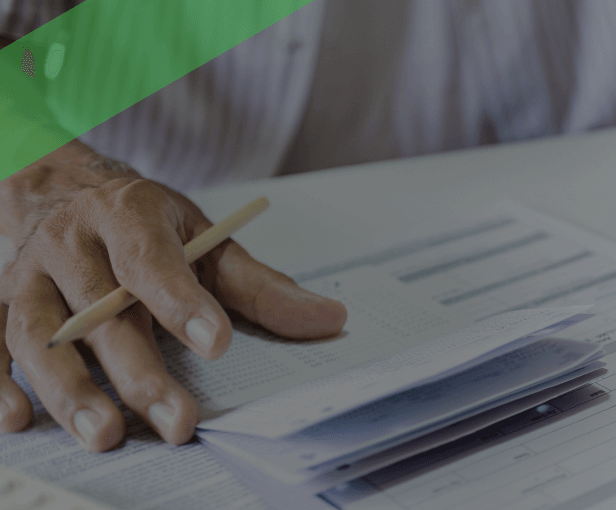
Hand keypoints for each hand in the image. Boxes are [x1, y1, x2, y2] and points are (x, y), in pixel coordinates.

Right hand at [0, 142, 346, 450]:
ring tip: (105, 433)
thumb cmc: (144, 224)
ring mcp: (27, 275)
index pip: (153, 261)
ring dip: (69, 389)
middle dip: (139, 372)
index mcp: (127, 216)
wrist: (64, 189)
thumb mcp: (207, 240)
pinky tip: (18, 419)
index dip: (183, 303)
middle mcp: (71, 244)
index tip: (218, 343)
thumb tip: (329, 319)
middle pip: (101, 313)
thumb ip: (262, 287)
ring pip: (40, 335)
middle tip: (175, 420)